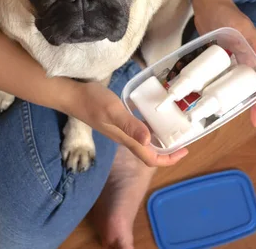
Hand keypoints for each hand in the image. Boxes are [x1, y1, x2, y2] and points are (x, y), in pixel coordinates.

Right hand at [57, 79, 187, 166]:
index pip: (150, 158)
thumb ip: (130, 125)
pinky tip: (151, 115)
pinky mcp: (116, 121)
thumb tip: (149, 140)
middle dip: (167, 151)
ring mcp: (120, 130)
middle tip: (182, 139)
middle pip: (149, 153)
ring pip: (143, 142)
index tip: (184, 151)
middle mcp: (125, 138)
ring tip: (172, 128)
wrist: (71, 96)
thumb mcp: (113, 111)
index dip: (169, 159)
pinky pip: (136, 130)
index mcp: (126, 139)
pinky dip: (148, 127)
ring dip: (159, 139)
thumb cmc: (92, 102)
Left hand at [192, 0, 255, 126]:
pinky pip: (228, 75)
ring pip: (243, 81)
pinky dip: (227, 86)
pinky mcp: (223, 57)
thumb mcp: (240, 28)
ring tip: (235, 111)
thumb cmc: (225, 14)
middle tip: (250, 119)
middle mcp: (249, 57)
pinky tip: (217, 95)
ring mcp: (236, 58)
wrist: (208, 3)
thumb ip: (254, 42)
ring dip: (242, 95)